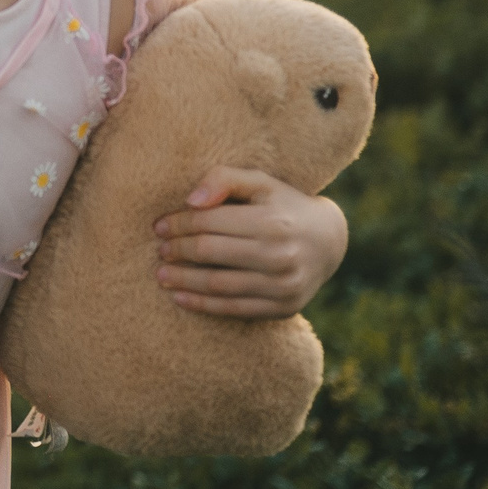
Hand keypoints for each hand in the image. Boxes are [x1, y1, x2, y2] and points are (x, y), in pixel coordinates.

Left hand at [151, 165, 347, 318]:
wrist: (329, 241)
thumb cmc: (283, 206)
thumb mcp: (260, 182)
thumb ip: (224, 179)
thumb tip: (191, 200)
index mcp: (271, 220)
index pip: (210, 222)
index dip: (179, 224)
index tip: (159, 226)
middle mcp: (280, 254)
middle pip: (210, 253)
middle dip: (177, 251)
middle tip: (159, 250)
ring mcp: (283, 285)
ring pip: (218, 285)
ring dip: (183, 281)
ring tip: (162, 275)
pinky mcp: (283, 308)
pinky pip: (234, 309)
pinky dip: (203, 305)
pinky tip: (180, 298)